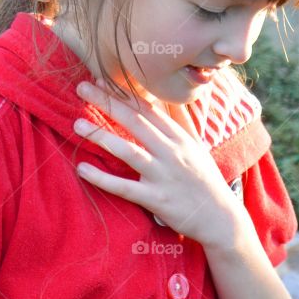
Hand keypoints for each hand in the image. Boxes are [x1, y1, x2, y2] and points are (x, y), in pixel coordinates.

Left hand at [73, 79, 239, 247]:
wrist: (221, 219)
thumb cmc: (206, 182)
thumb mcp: (197, 147)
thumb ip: (181, 123)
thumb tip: (171, 98)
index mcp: (180, 138)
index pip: (148, 109)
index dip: (124, 93)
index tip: (103, 79)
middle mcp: (171, 152)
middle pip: (135, 121)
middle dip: (107, 102)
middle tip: (82, 87)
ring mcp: (163, 176)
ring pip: (128, 151)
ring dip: (101, 136)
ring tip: (77, 124)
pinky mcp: (157, 200)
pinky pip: (124, 187)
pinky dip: (102, 178)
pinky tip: (82, 169)